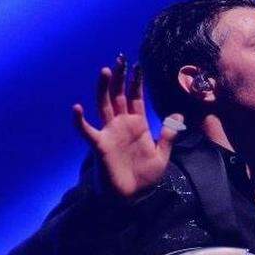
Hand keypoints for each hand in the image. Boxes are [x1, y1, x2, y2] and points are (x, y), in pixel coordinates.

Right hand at [72, 54, 183, 199]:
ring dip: (104, 88)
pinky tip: (76, 108)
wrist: (134, 195)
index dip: (137, 82)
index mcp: (138, 124)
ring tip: (106, 71)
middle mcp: (122, 125)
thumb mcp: (163, 154)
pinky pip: (87, 131)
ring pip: (104, 105)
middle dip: (120, 77)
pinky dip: (79, 121)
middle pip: (119, 95)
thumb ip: (169, 134)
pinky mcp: (100, 145)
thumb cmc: (146, 175)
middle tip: (121, 58)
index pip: (136, 98)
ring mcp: (110, 133)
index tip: (138, 65)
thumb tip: (178, 114)